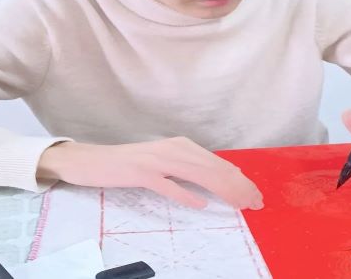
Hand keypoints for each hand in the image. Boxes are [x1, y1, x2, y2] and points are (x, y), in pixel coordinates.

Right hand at [37, 136, 263, 209]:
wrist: (95, 160)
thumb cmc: (132, 164)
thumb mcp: (166, 162)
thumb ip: (189, 169)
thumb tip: (218, 180)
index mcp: (183, 146)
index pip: (218, 164)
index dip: (240, 180)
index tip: (255, 196)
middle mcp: (174, 148)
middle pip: (213, 169)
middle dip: (239, 186)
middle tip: (256, 204)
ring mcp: (158, 159)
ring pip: (197, 175)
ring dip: (221, 190)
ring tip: (239, 204)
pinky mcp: (142, 173)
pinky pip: (167, 185)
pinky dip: (185, 194)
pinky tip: (200, 204)